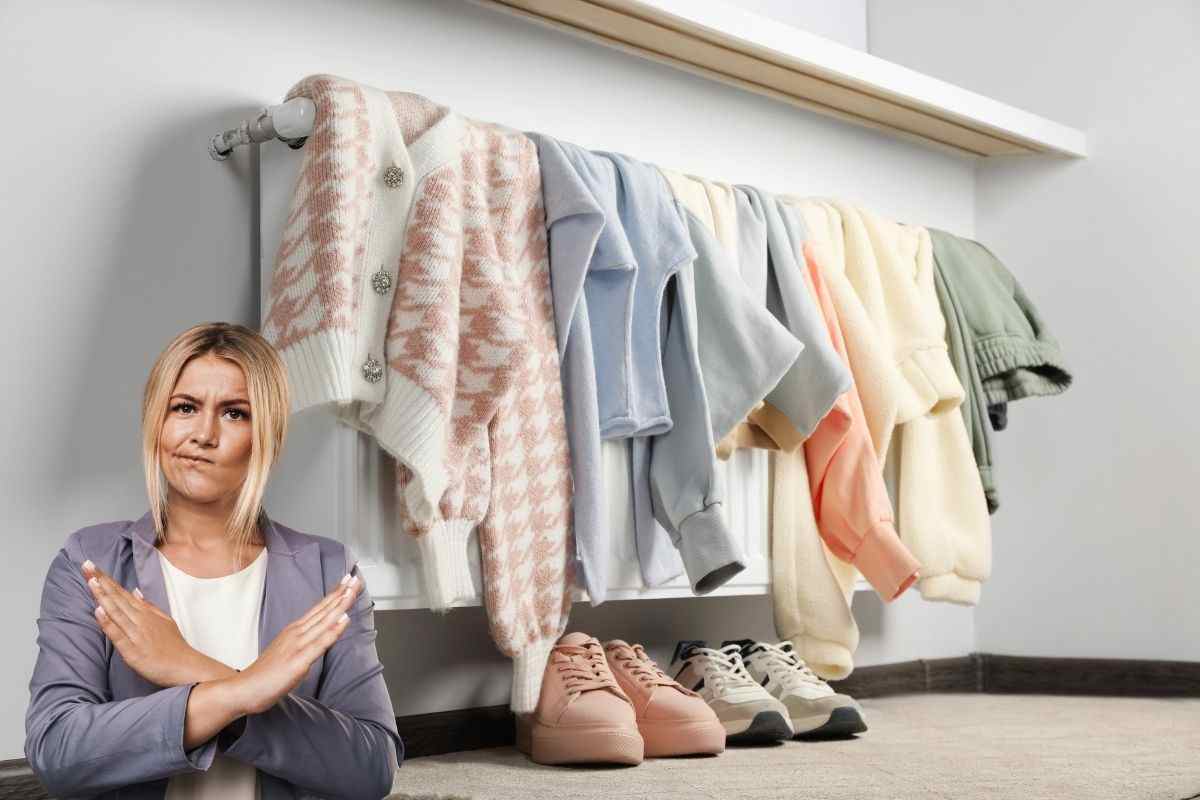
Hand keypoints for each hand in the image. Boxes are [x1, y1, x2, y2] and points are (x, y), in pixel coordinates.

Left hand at [82, 560, 235, 686]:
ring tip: (91, 581)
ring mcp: (136, 634)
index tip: (92, 566)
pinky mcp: (132, 651)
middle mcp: (140, 620)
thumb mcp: (165, 621)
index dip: (106, 579)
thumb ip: (149, 606)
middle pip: (116, 598)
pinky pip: (118, 635)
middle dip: (100, 581)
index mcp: (146, 613)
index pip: (122, 592)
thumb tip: (136, 591)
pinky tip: (98, 611)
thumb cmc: (174, 647)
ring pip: (116, 612)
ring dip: (103, 596)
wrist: (185, 667)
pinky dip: (108, 622)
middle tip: (86, 565)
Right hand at [229, 574, 361, 715]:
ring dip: (340, 604)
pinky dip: (333, 629)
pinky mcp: (299, 660)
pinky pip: (320, 643)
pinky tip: (344, 618)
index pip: (319, 609)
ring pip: (324, 621)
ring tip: (352, 589)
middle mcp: (297, 633)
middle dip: (341, 593)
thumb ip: (303, 641)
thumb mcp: (287, 651)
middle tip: (355, 578)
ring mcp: (298, 645)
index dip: (334, 594)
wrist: (244, 689)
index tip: (347, 581)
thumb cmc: (266, 673)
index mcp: (294, 630)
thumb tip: (319, 635)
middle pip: (324, 610)